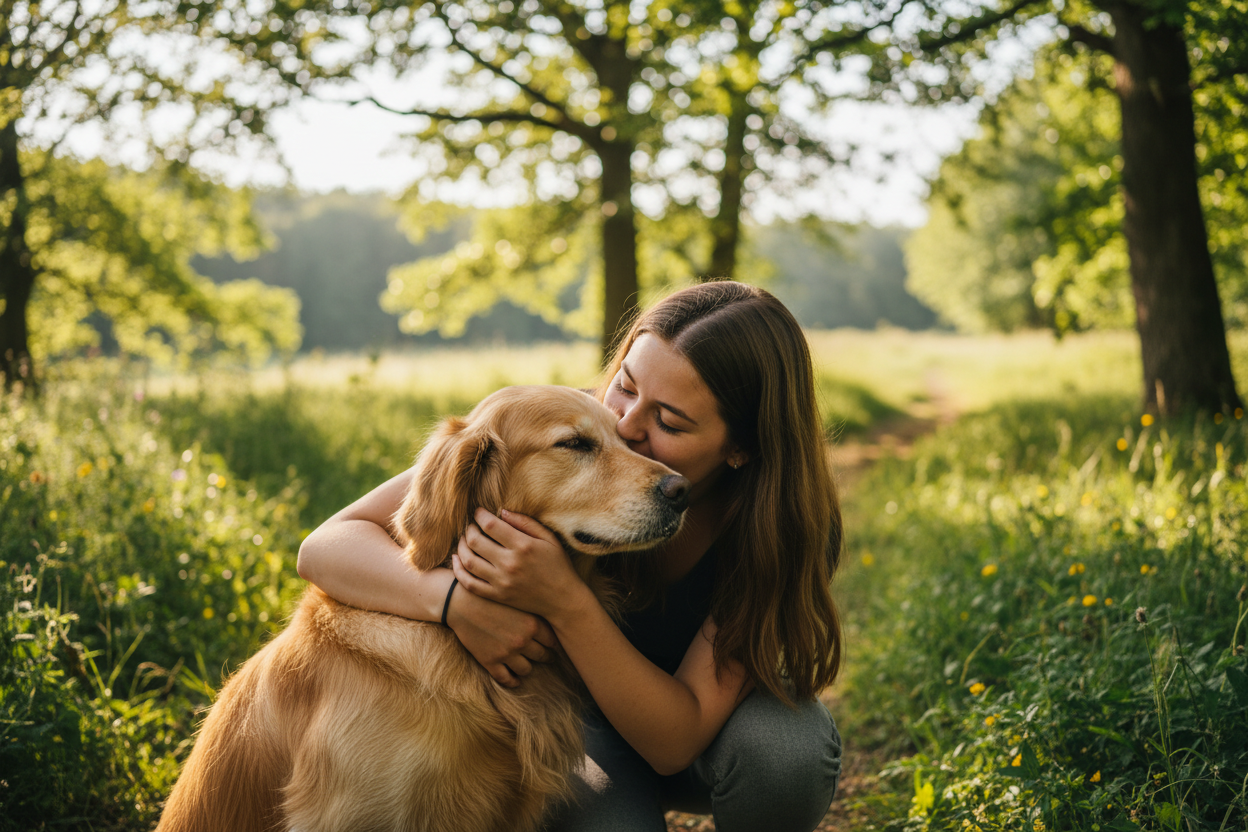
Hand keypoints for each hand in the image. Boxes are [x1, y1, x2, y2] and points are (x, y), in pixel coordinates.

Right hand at [444, 585, 557, 687]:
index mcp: (532, 623)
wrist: (460, 601)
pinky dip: (513, 681)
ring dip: (528, 668)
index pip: (552, 641)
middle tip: (547, 657)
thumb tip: (554, 619)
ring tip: (527, 665)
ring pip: (526, 670)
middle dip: (545, 657)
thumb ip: (534, 612)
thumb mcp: (516, 600)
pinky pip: (506, 679)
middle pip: (542, 656)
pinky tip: (515, 680)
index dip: (553, 644)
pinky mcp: (490, 661)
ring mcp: (506, 653)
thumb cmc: (490, 596)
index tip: (553, 645)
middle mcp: (522, 640)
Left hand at [452, 508, 587, 621]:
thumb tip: (501, 512)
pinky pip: (469, 584)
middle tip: (471, 526)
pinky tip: (457, 560)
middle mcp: (509, 564)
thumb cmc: (558, 565)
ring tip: (464, 540)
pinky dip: (458, 571)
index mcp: (523, 546)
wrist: (562, 600)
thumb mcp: (549, 539)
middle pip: (475, 541)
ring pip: (468, 561)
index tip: (478, 512)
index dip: (480, 515)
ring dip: (461, 547)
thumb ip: (526, 523)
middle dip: (469, 529)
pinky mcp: (497, 596)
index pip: (490, 525)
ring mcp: (501, 582)